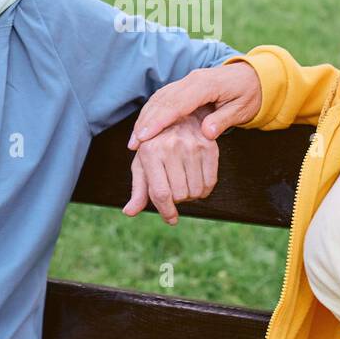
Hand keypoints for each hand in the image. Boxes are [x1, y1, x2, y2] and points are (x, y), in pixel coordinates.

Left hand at [123, 108, 217, 224]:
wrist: (179, 119)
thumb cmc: (156, 146)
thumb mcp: (143, 164)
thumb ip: (138, 190)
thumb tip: (129, 212)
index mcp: (150, 152)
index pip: (160, 193)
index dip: (166, 211)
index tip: (171, 219)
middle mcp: (170, 147)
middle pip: (179, 195)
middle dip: (177, 199)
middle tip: (175, 188)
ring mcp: (191, 146)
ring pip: (196, 191)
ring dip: (191, 195)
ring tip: (185, 182)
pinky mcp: (209, 146)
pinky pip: (210, 182)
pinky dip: (205, 190)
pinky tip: (197, 182)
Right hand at [127, 62, 261, 151]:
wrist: (255, 75)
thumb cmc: (250, 93)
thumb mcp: (243, 108)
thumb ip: (223, 120)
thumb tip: (206, 133)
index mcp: (206, 84)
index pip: (177, 104)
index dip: (159, 120)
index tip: (145, 136)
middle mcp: (192, 80)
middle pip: (163, 101)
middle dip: (146, 121)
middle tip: (134, 143)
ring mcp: (187, 81)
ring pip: (160, 98)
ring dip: (145, 118)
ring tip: (135, 140)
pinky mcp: (185, 85)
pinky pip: (164, 98)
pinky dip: (152, 112)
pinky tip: (145, 127)